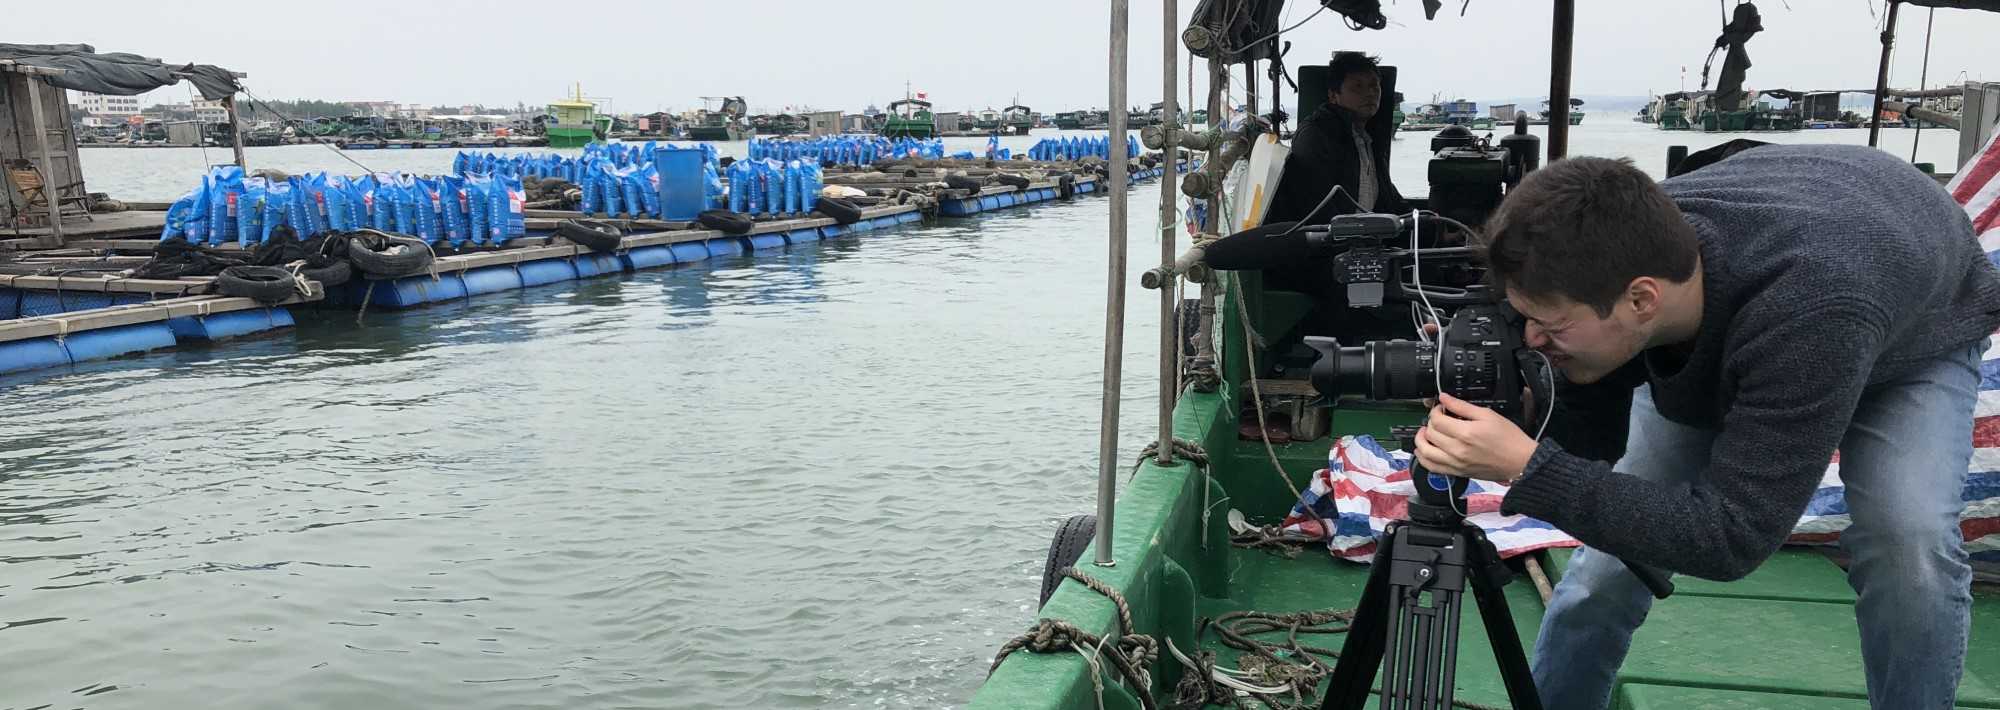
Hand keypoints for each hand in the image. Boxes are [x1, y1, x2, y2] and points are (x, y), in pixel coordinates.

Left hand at [1414, 393, 1537, 482]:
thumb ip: (1462, 406)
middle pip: (1429, 434)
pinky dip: (1423, 459)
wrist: (1521, 461)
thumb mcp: (1488, 415)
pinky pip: (1432, 468)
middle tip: (1437, 418)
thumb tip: (1445, 398)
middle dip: (1430, 422)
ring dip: (1420, 440)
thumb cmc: (1509, 440)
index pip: (1437, 420)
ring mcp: (1456, 463)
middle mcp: (1458, 450)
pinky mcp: (1457, 472)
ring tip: (1425, 433)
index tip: (1441, 408)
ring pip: (1425, 452)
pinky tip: (1424, 451)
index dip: (1436, 410)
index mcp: (1465, 433)